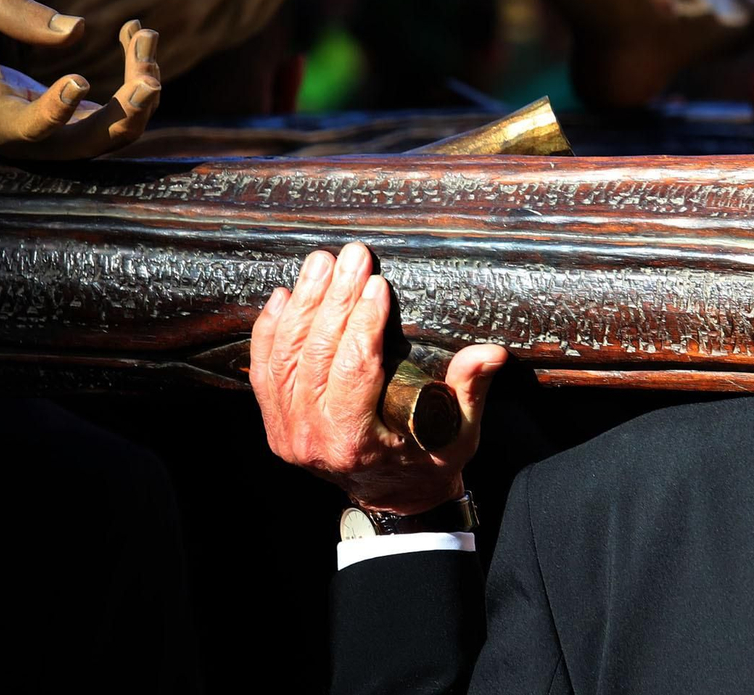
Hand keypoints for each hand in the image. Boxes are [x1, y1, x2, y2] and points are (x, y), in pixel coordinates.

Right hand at [0, 0, 160, 157]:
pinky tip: (136, 35)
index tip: (79, 79)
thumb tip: (78, 29)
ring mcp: (50, 138)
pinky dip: (134, 82)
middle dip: (126, 111)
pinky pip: (113, 117)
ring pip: (110, 134)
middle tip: (147, 66)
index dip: (55, 112)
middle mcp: (23, 139)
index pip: (27, 130)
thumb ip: (12, 11)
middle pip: (86, 144)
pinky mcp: (69, 126)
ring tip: (143, 35)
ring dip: (139, 92)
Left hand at [250, 243, 507, 514]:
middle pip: (316, 355)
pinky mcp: (274, 420)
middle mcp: (312, 438)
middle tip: (354, 256)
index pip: (355, 370)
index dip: (364, 323)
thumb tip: (490, 353)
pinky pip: (263, 368)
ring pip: (284, 356)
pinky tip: (284, 295)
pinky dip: (270, 329)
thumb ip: (469, 390)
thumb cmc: (429, 461)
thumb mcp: (458, 432)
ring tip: (321, 263)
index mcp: (355, 442)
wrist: (392, 497)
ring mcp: (286, 430)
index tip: (377, 283)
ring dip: (303, 303)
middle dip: (336, 298)